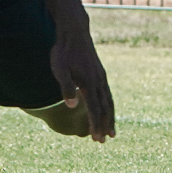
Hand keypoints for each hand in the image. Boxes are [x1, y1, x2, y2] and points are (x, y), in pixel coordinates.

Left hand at [49, 22, 114, 142]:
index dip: (95, 125)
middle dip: (105, 125)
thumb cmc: (63, 51)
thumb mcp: (59, 69)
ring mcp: (101, 77)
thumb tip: (72, 106)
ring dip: (110, 118)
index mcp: (89, 83)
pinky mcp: (100, 73)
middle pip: (105, 108)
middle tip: (104, 140)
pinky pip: (107, 94)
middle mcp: (98, 82)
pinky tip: (106, 110)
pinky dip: (109, 106)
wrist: (74, 32)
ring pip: (109, 101)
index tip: (96, 138)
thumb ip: (66, 87)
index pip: (94, 109)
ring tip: (111, 131)